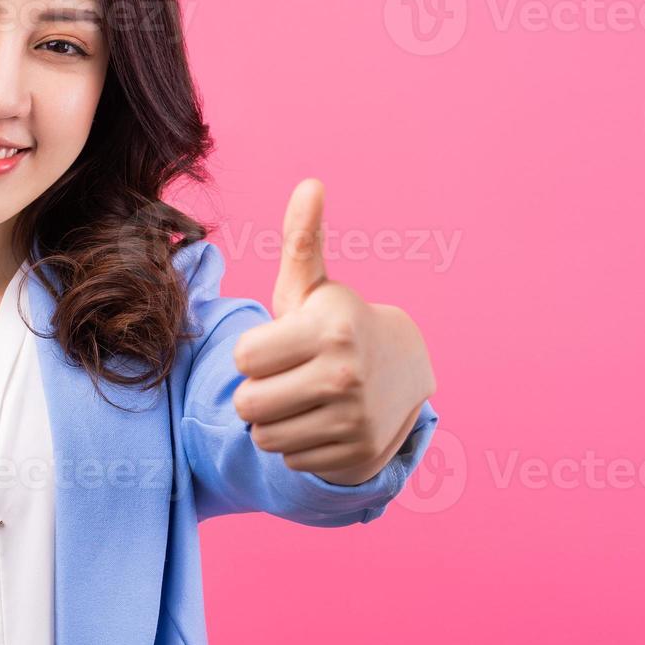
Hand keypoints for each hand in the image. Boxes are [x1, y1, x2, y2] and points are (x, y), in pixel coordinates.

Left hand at [230, 178, 435, 485]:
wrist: (401, 376)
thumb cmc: (334, 326)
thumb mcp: (315, 288)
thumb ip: (302, 240)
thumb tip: (310, 185)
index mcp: (330, 330)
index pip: (243, 358)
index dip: (254, 351)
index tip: (281, 343)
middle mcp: (344, 376)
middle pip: (246, 403)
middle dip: (258, 390)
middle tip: (288, 375)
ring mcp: (354, 421)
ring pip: (263, 436)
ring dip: (274, 420)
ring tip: (302, 398)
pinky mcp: (355, 457)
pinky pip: (289, 459)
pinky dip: (298, 444)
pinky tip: (322, 422)